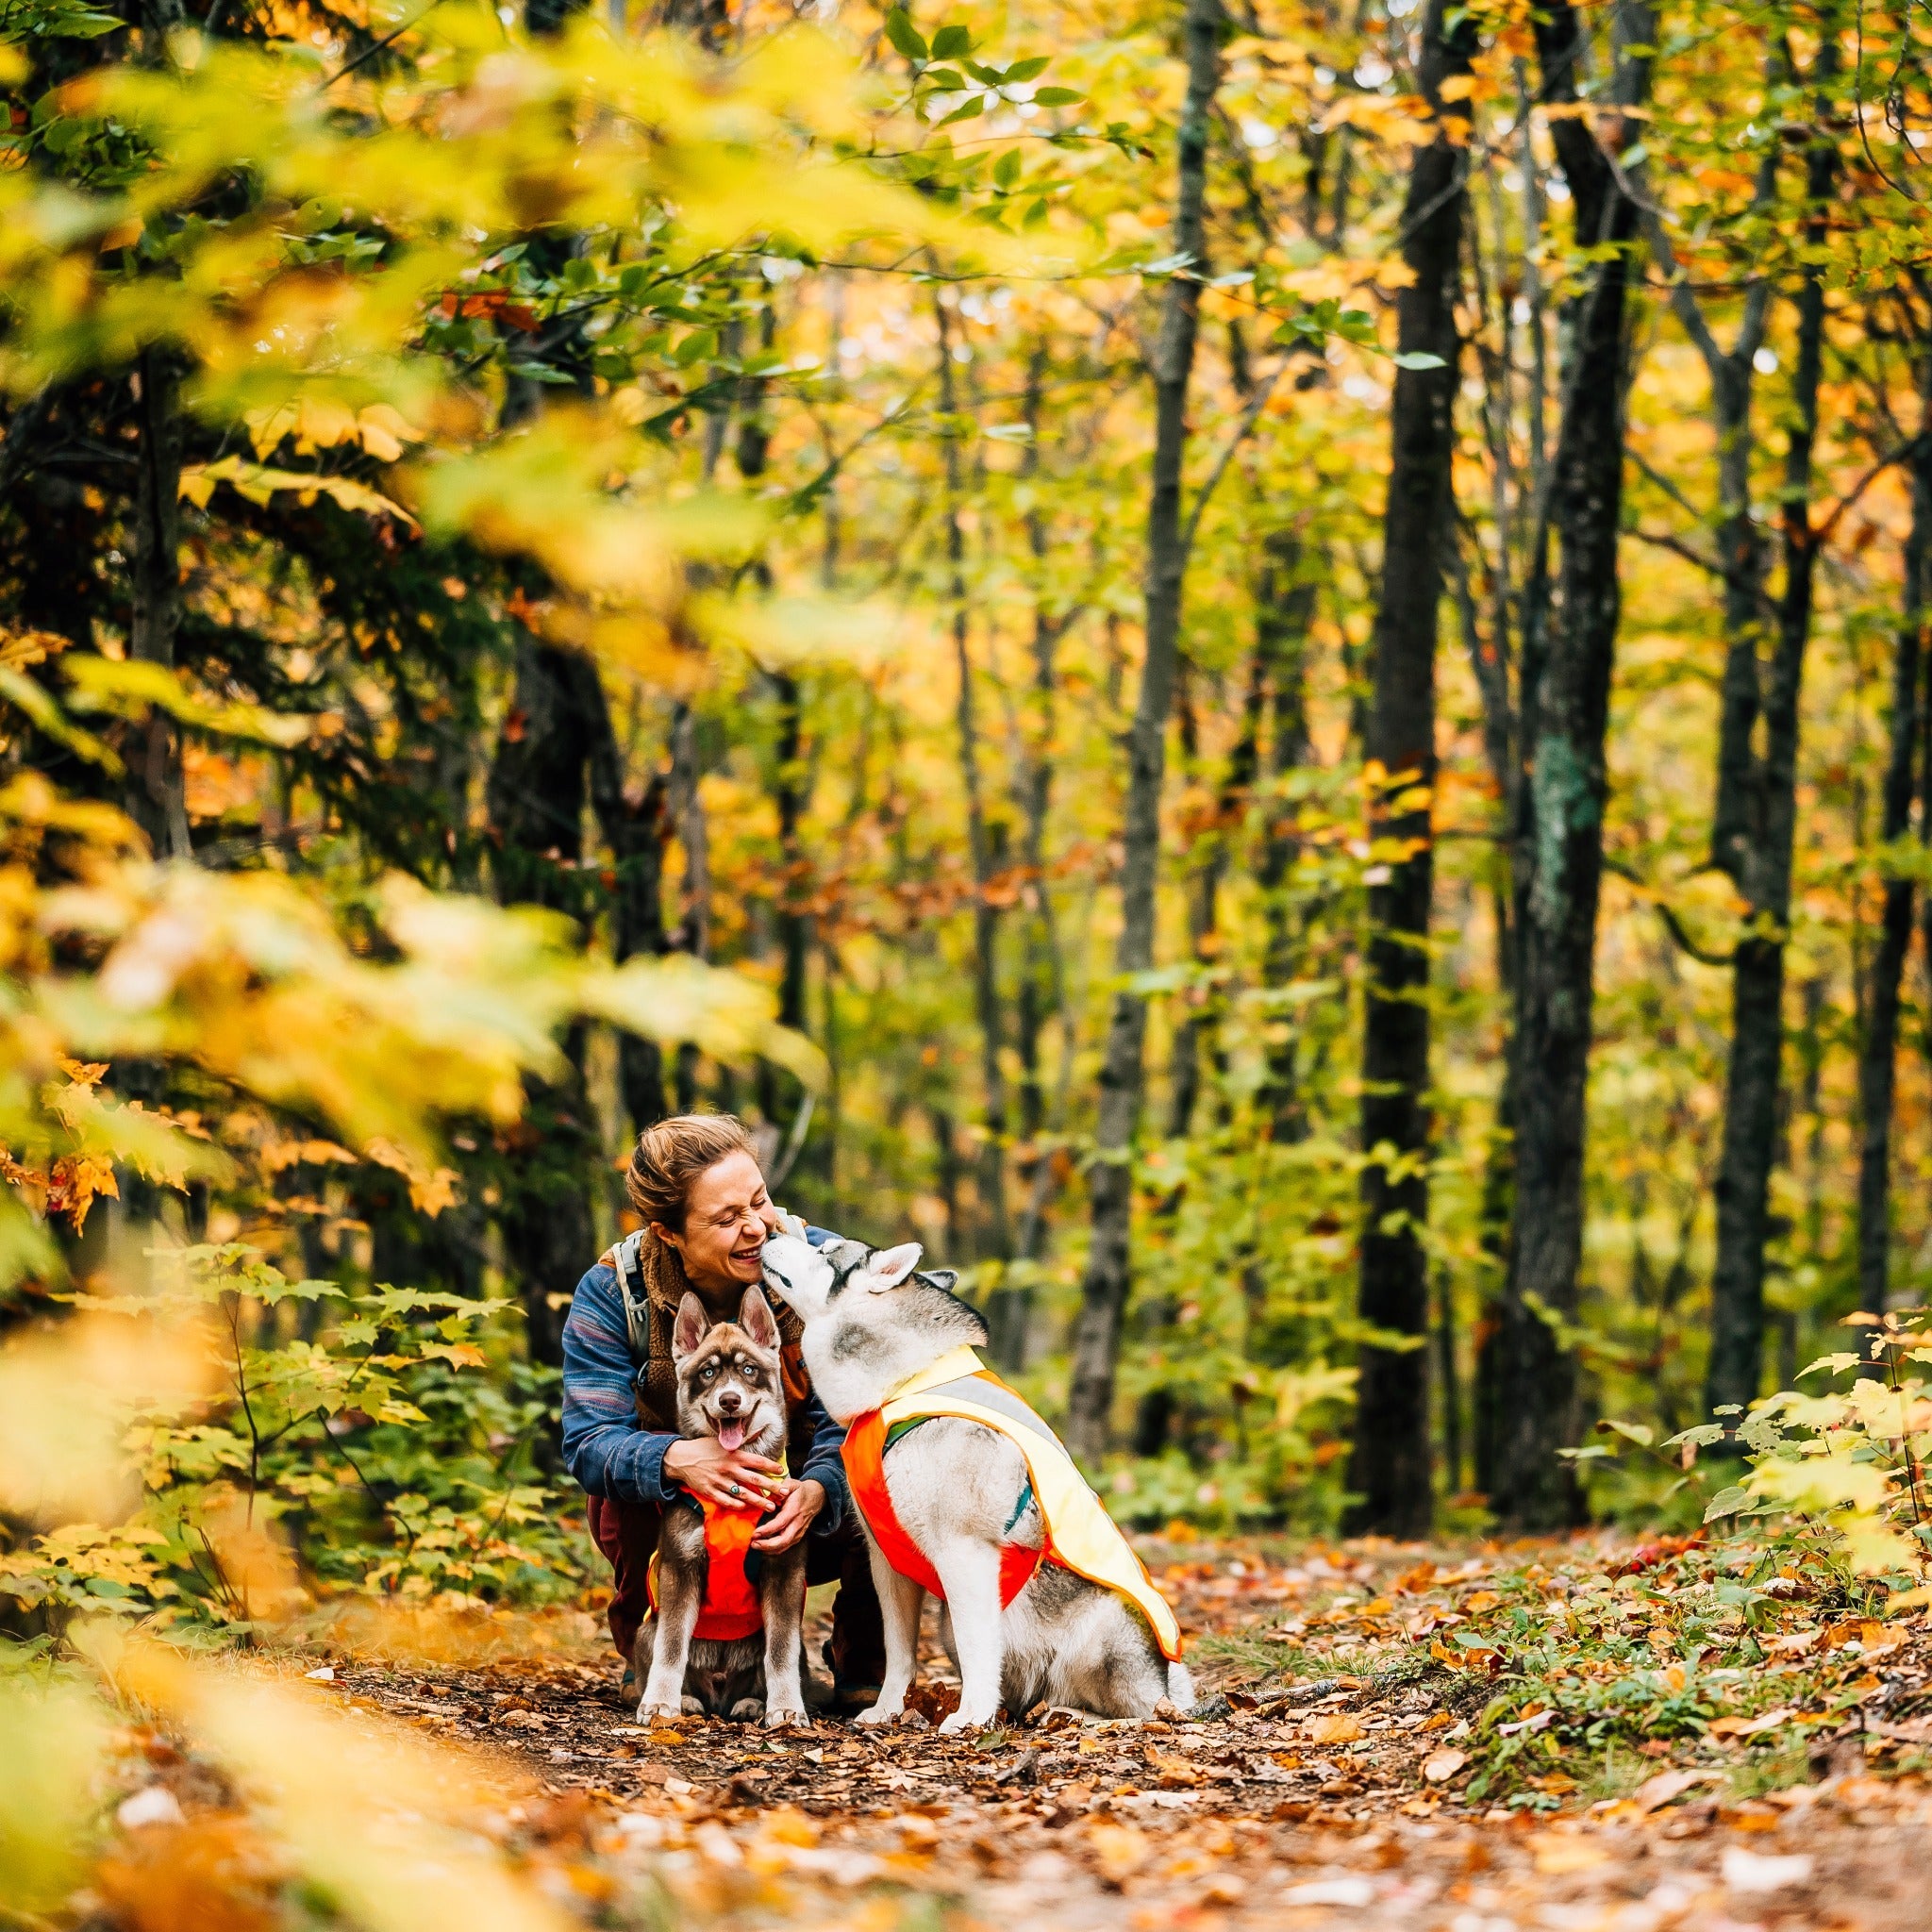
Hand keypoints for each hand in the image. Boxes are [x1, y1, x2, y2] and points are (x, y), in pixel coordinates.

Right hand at [664, 1437, 786, 1509]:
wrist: (681, 1458)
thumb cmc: (704, 1449)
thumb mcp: (723, 1443)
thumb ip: (740, 1444)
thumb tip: (758, 1434)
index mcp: (734, 1455)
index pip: (758, 1461)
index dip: (771, 1467)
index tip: (782, 1472)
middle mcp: (729, 1468)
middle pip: (755, 1480)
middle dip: (771, 1488)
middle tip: (784, 1494)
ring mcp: (719, 1481)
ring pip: (743, 1494)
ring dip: (758, 1501)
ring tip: (770, 1507)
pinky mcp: (710, 1491)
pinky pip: (726, 1501)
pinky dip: (737, 1505)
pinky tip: (746, 1508)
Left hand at [751, 1477, 824, 1552]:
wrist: (816, 1497)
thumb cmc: (800, 1491)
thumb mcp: (791, 1484)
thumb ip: (780, 1487)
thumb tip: (769, 1495)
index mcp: (795, 1510)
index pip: (781, 1523)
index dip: (767, 1530)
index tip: (755, 1533)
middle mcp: (798, 1524)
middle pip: (784, 1540)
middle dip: (767, 1545)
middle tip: (753, 1543)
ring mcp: (799, 1532)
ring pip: (784, 1546)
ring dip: (768, 1549)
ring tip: (755, 1546)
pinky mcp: (797, 1537)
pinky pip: (785, 1547)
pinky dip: (773, 1550)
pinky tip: (763, 1548)